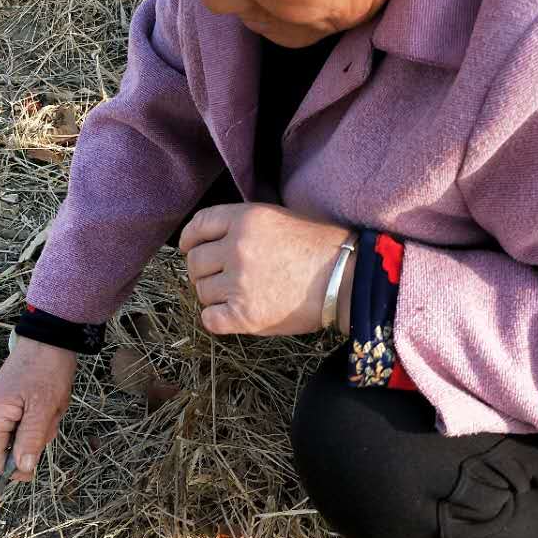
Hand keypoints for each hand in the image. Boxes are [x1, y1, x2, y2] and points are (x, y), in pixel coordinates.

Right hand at [0, 337, 76, 480]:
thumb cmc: (46, 370)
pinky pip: (31, 417)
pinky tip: (55, 399)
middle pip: (12, 442)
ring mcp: (7, 403)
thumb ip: (30, 439)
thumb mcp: (43, 408)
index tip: (31, 474)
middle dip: (36, 436)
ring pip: (25, 430)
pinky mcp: (19, 397)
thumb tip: (22, 469)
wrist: (52, 336)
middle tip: (52, 418)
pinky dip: (45, 413)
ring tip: (56, 403)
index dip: (9, 468)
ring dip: (44, 423)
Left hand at [178, 203, 354, 335]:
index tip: (190, 248)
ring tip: (239, 295)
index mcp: (244, 219)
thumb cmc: (320, 247)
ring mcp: (239, 283)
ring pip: (202, 292)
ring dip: (215, 296)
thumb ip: (244, 225)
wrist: (347, 278)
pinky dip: (218, 319)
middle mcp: (236, 248)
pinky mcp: (245, 316)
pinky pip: (210, 319)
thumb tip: (215, 240)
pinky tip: (235, 315)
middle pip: (195, 263)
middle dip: (203, 271)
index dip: (190, 239)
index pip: (198, 226)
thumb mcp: (278, 218)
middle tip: (221, 278)